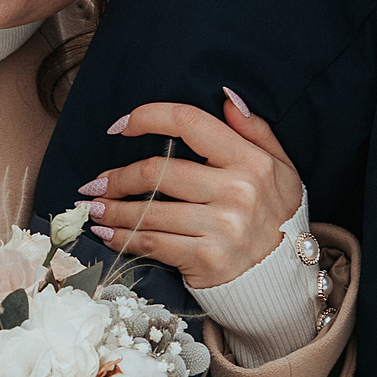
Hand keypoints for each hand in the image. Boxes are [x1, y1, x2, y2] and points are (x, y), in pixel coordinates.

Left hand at [77, 88, 303, 289]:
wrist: (283, 279)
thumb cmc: (276, 217)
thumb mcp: (280, 169)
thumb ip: (255, 131)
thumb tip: (226, 98)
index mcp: (250, 161)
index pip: (190, 123)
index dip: (149, 117)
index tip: (120, 126)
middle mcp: (237, 191)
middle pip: (159, 171)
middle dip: (118, 177)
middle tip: (96, 184)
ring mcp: (222, 226)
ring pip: (149, 211)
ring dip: (112, 209)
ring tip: (93, 207)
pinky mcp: (207, 257)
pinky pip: (152, 243)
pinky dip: (122, 238)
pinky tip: (106, 233)